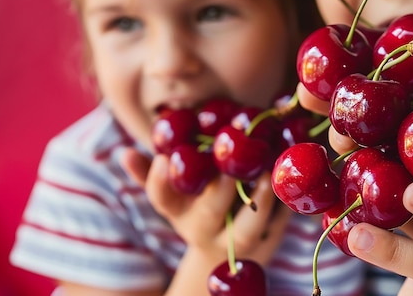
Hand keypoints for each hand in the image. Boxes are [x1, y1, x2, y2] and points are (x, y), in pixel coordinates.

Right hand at [120, 149, 291, 294]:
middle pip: (209, 212)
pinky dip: (284, 206)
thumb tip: (124, 153)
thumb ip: (152, 174)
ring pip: (246, 229)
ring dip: (258, 199)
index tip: (164, 157)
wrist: (222, 259)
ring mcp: (235, 243)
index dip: (159, 180)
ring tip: (267, 171)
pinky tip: (288, 179)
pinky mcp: (266, 244)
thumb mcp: (173, 197)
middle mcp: (204, 230)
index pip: (162, 198)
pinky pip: (276, 226)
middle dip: (221, 185)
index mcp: (179, 212)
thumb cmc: (198, 212)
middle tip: (231, 155)